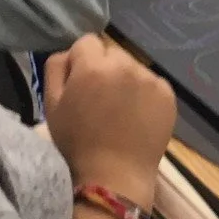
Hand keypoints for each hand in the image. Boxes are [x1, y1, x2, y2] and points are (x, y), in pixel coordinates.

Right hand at [44, 34, 175, 206]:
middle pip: (112, 52)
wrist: (114, 176)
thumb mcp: (50, 105)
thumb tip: (70, 53)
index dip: (80, 62)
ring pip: (132, 66)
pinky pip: (152, 82)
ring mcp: (150, 79)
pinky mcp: (168, 93)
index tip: (80, 84)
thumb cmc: (76, 143)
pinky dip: (144, 93)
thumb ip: (56, 68)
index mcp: (93, 66)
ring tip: (120, 109)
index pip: (86, 42)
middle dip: (104, 68)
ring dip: (125, 79)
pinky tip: (137, 115)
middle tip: (100, 98)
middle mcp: (125, 65)